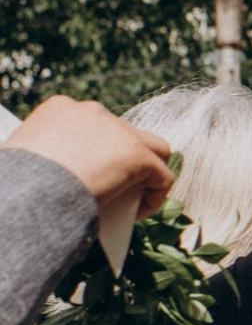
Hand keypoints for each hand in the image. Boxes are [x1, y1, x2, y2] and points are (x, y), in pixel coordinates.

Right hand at [6, 100, 171, 218]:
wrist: (25, 195)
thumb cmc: (17, 187)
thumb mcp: (26, 159)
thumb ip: (48, 157)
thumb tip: (59, 174)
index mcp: (59, 110)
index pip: (94, 126)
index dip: (98, 153)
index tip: (89, 178)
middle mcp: (90, 111)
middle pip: (124, 133)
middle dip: (125, 160)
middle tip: (115, 188)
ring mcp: (117, 130)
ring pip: (153, 149)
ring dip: (147, 173)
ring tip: (132, 200)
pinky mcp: (136, 153)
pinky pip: (162, 176)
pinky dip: (154, 197)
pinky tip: (135, 215)